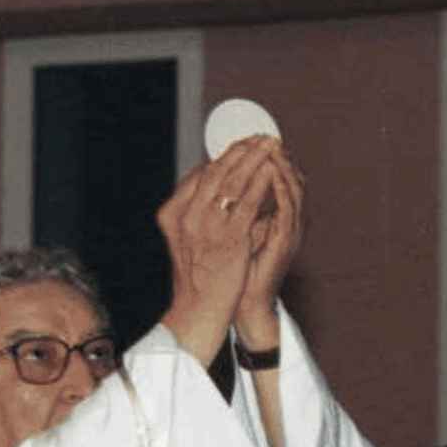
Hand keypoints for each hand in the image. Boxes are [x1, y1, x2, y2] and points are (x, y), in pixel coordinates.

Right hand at [157, 137, 289, 365]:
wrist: (197, 310)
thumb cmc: (197, 276)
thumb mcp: (187, 239)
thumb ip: (197, 212)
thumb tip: (216, 187)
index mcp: (173, 212)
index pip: (201, 174)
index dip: (225, 156)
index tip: (244, 144)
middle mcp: (187, 214)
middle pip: (217, 172)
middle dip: (242, 150)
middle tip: (262, 136)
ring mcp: (207, 226)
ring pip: (234, 182)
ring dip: (255, 159)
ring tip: (271, 144)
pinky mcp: (229, 238)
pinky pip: (248, 202)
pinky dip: (261, 183)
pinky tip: (273, 170)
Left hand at [232, 139, 305, 355]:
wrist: (242, 301)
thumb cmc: (237, 268)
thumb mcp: (235, 229)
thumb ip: (235, 206)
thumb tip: (219, 180)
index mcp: (275, 215)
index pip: (278, 177)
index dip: (269, 157)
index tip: (255, 138)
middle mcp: (287, 220)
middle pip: (291, 177)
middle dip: (278, 155)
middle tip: (266, 137)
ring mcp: (289, 231)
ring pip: (294, 189)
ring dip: (283, 166)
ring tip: (270, 148)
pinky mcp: (285, 242)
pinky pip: (288, 209)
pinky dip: (282, 189)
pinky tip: (272, 174)